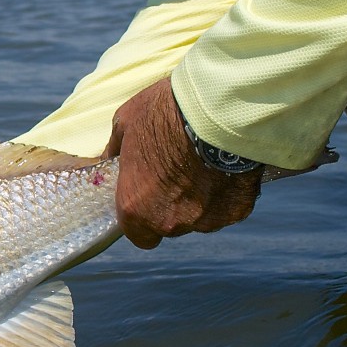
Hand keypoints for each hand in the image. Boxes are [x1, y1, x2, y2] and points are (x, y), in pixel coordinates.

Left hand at [104, 77, 262, 248]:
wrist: (217, 111)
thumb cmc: (165, 115)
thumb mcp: (125, 122)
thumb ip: (115, 149)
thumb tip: (109, 157)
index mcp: (135, 207)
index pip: (138, 235)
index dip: (143, 218)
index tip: (148, 196)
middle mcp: (169, 222)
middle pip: (170, 225)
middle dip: (172, 204)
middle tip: (177, 171)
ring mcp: (206, 221)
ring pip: (201, 218)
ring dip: (200, 200)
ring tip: (203, 165)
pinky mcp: (236, 211)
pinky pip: (228, 207)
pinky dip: (226, 193)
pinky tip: (225, 167)